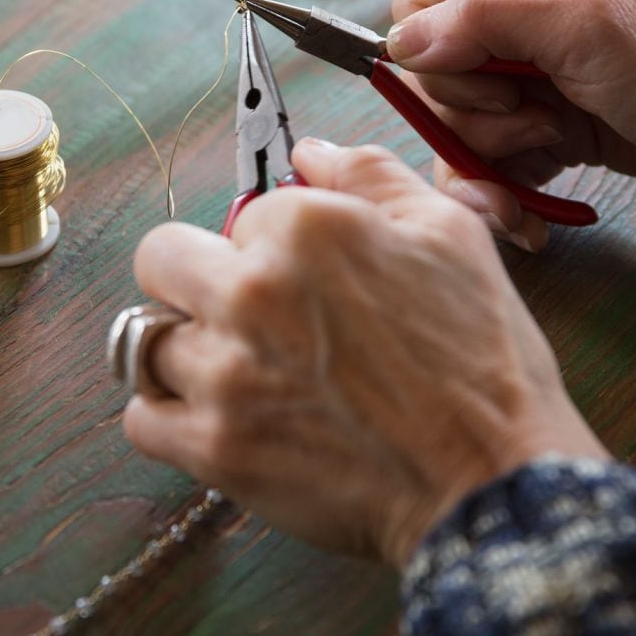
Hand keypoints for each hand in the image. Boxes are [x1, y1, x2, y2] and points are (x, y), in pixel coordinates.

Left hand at [124, 140, 606, 567]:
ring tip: (235, 372)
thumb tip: (310, 152)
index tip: (305, 275)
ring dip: (185, 351)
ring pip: (147, 340)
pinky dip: (169, 418)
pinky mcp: (216, 449)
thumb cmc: (484, 363)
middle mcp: (254, 292)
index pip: (246, 211)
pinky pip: (142, 419)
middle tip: (240, 310)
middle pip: (161, 259)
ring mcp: (227, 375)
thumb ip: (371, 175)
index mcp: (308, 228)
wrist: (493, 482)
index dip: (276, 241)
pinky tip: (217, 417)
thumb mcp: (451, 236)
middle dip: (196, 276)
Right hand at [388, 0, 635, 248]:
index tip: (496, 85)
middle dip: (474, 116)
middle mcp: (521, 16)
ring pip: (456, 127)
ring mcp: (531, 78)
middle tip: (538, 122)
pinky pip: (488, 164)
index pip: (421, 5)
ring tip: (554, 155)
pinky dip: (504, 193)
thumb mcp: (583, 31)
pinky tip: (530, 219)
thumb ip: (486, 21)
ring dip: (493, 158)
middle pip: (433, 76)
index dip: (435, 55)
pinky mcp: (543, 129)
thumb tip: (399, 41)